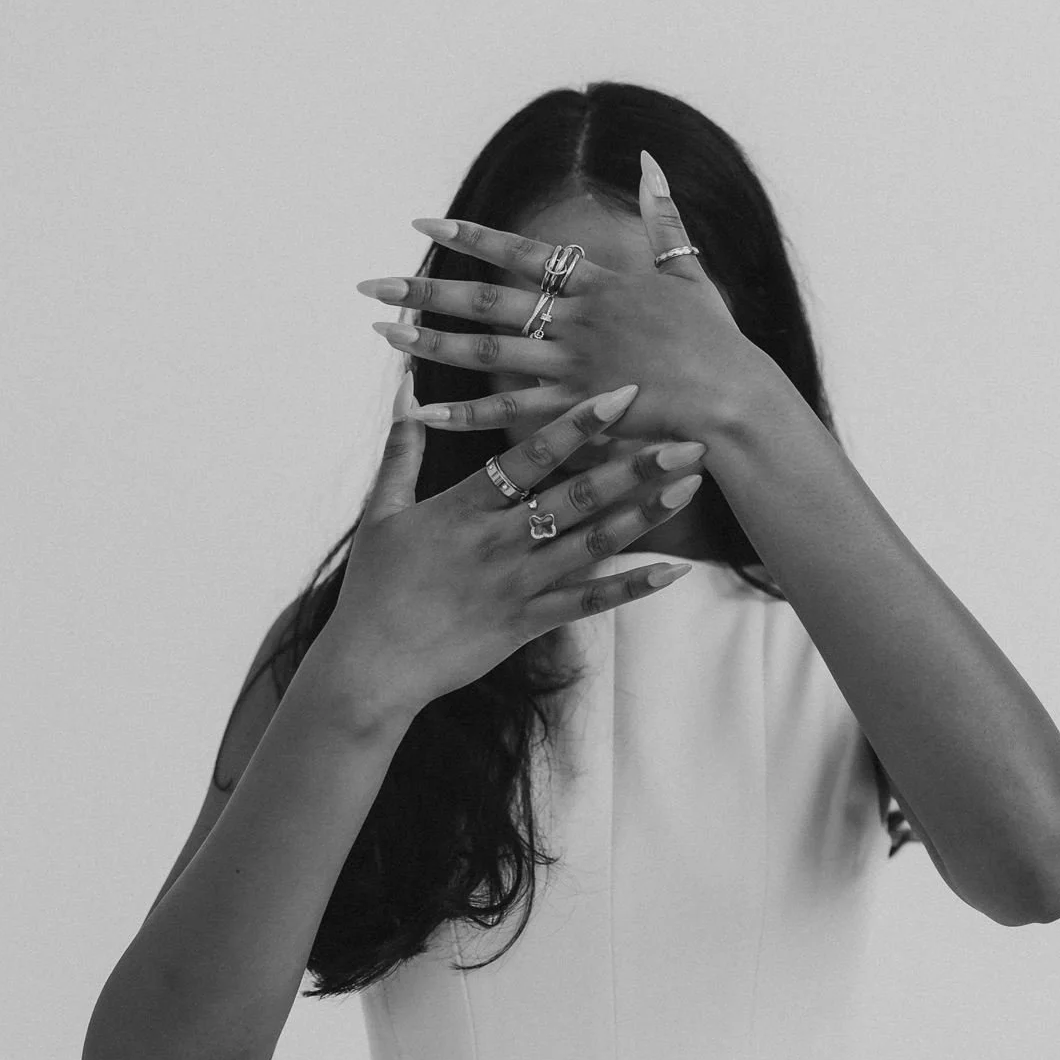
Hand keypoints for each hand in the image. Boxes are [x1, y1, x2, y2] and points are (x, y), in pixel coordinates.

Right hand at [311, 378, 709, 726]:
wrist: (370, 669)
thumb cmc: (374, 587)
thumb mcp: (381, 512)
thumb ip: (402, 450)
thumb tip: (404, 391)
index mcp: (464, 507)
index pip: (530, 456)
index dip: (577, 423)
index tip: (622, 394)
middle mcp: (497, 541)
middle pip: (576, 496)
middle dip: (635, 465)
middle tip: (686, 439)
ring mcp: (517, 585)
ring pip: (592, 544)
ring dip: (645, 514)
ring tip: (689, 487)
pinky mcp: (527, 624)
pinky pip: (588, 603)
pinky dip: (632, 587)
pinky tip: (674, 570)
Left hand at [357, 150, 760, 445]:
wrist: (736, 400)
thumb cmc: (720, 342)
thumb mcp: (692, 272)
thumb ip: (664, 218)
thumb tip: (650, 161)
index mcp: (602, 285)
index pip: (524, 255)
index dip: (471, 240)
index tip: (425, 227)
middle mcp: (579, 321)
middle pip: (488, 303)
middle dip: (426, 292)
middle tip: (373, 287)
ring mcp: (575, 367)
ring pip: (487, 355)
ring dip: (430, 346)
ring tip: (382, 337)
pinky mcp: (577, 412)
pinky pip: (509, 413)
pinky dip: (464, 414)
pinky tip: (421, 411)